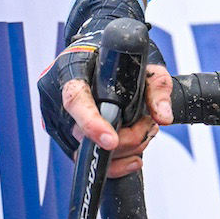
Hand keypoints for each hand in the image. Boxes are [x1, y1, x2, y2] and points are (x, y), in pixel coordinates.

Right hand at [37, 0, 174, 177]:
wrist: (97, 54)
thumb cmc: (115, 57)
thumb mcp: (143, 64)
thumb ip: (157, 88)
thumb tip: (163, 117)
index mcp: (71, 69)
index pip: (75, 99)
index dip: (92, 123)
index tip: (112, 141)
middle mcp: (56, 96)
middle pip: (83, 134)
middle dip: (124, 140)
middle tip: (149, 127)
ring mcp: (56, 119)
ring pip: (84, 151)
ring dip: (122, 151)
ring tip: (144, 133)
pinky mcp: (63, 137)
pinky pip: (83, 159)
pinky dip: (113, 164)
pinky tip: (133, 158)